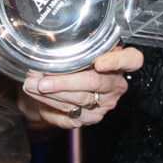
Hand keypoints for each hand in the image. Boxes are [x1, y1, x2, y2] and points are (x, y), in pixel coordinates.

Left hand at [22, 46, 143, 130]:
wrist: (59, 88)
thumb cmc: (72, 65)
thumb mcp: (78, 51)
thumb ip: (76, 47)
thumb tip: (49, 45)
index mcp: (120, 63)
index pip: (132, 59)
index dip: (117, 60)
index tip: (99, 63)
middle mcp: (116, 85)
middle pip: (94, 82)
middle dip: (64, 81)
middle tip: (41, 79)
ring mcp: (105, 104)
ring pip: (78, 98)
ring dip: (51, 92)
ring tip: (31, 83)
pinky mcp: (91, 118)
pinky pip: (69, 111)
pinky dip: (49, 102)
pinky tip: (37, 94)